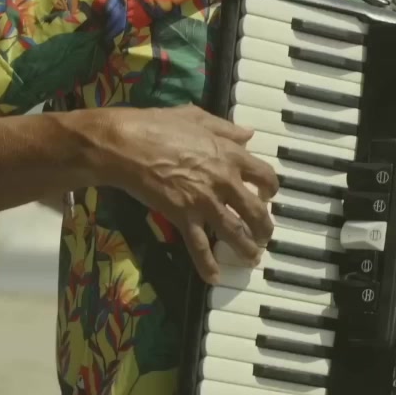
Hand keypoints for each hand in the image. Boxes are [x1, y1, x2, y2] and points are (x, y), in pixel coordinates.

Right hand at [86, 104, 278, 283]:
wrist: (126, 145)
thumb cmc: (157, 125)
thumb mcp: (196, 117)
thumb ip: (225, 129)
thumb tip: (248, 134)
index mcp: (229, 154)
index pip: (265, 176)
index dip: (270, 189)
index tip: (265, 196)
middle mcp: (224, 180)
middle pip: (256, 210)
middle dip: (264, 227)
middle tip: (264, 236)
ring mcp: (204, 201)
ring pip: (235, 232)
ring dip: (246, 249)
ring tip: (251, 259)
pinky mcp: (182, 217)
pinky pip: (199, 246)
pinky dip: (207, 265)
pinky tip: (213, 277)